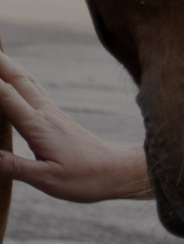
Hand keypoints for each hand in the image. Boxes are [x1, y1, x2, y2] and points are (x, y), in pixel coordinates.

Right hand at [0, 50, 150, 201]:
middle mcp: (46, 114)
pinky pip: (36, 91)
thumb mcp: (47, 180)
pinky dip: (22, 80)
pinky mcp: (58, 117)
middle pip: (20, 81)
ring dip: (12, 67)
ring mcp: (53, 113)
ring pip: (29, 82)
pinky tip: (19, 79)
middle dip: (1, 64)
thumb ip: (16, 168)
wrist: (113, 170)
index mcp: (40, 127)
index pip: (8, 98)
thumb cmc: (83, 178)